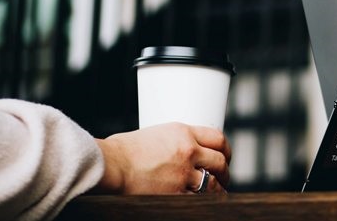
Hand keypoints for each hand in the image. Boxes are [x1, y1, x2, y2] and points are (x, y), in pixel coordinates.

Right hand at [95, 122, 230, 194]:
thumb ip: (172, 141)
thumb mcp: (154, 135)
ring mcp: (184, 173)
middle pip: (220, 161)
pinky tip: (205, 203)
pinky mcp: (175, 193)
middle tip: (224, 176)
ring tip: (219, 192)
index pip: (218, 138)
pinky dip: (204, 201)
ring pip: (214, 182)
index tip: (225, 155)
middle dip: (225, 171)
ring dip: (218, 188)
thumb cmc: (122, 150)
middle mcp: (188, 150)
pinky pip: (199, 199)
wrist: (110, 165)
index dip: (225, 149)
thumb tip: (178, 151)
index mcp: (183, 132)